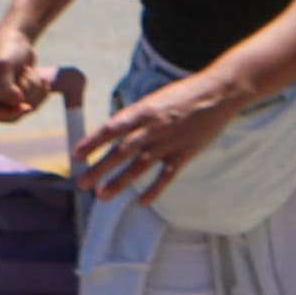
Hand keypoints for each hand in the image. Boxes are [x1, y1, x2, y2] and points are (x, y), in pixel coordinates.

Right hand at [0, 26, 51, 122]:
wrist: (19, 39)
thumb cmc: (6, 48)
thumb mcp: (2, 66)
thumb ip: (5, 88)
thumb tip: (16, 103)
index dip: (5, 114)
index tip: (24, 106)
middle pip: (6, 114)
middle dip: (24, 96)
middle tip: (25, 74)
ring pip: (21, 110)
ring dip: (33, 90)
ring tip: (27, 71)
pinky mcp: (12, 99)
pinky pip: (31, 106)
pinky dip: (39, 92)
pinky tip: (41, 79)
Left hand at [71, 69, 250, 203]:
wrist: (218, 93)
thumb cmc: (185, 94)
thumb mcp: (155, 99)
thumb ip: (138, 117)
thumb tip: (116, 131)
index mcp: (143, 111)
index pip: (111, 128)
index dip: (93, 142)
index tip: (77, 155)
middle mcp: (153, 128)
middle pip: (121, 151)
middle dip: (99, 168)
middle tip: (82, 183)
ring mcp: (169, 142)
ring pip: (139, 166)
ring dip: (119, 182)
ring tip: (102, 195)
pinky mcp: (186, 153)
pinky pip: (167, 175)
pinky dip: (155, 190)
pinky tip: (142, 202)